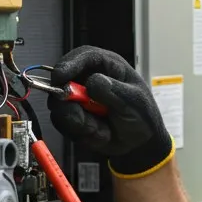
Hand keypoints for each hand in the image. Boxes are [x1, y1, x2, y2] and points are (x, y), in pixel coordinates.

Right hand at [46, 46, 172, 177]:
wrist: (139, 144)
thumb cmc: (142, 115)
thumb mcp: (134, 101)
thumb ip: (114, 91)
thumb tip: (93, 81)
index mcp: (107, 66)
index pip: (83, 57)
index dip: (69, 64)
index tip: (60, 77)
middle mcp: (88, 79)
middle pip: (62, 81)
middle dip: (69, 102)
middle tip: (83, 117)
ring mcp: (78, 99)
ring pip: (59, 106)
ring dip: (80, 122)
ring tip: (102, 128)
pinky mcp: (71, 116)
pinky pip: (63, 124)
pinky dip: (81, 133)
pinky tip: (99, 133)